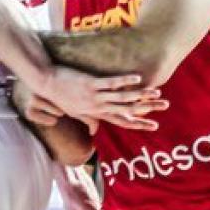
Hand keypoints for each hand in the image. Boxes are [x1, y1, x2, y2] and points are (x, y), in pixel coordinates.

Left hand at [34, 66, 166, 130]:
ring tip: (156, 92)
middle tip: (165, 106)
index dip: (138, 123)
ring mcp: (94, 96)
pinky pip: (110, 83)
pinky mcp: (90, 84)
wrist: (45, 83)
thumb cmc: (60, 96)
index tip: (154, 125)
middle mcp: (97, 107)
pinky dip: (124, 81)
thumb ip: (87, 120)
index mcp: (96, 113)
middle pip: (127, 110)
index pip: (121, 121)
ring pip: (121, 98)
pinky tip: (137, 78)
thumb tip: (94, 131)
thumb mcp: (74, 112)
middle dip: (147, 109)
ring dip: (140, 95)